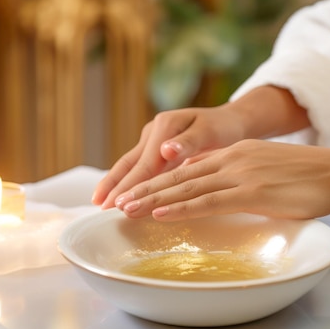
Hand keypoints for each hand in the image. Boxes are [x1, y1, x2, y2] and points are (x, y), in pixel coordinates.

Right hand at [92, 105, 245, 208]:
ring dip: (115, 184)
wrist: (230, 121)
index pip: (146, 163)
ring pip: (130, 165)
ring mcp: (153, 141)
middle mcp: (154, 132)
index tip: (119, 202)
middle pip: (130, 163)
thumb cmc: (224, 127)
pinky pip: (140, 168)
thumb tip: (166, 150)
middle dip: (114, 185)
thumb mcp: (211, 131)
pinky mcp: (157, 150)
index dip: (132, 184)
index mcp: (165, 126)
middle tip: (100, 207)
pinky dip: (129, 182)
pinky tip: (120, 195)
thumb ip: (190, 142)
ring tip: (99, 203)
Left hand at [115, 139, 329, 220]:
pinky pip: (207, 202)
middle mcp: (232, 159)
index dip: (160, 179)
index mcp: (236, 152)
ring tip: (126, 210)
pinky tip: (159, 216)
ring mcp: (240, 174)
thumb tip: (225, 191)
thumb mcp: (268, 168)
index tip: (137, 190)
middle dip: (146, 188)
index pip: (189, 166)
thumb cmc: (308, 177)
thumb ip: (243, 175)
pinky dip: (180, 209)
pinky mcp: (251, 192)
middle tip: (118, 201)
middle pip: (179, 175)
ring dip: (153, 200)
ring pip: (187, 187)